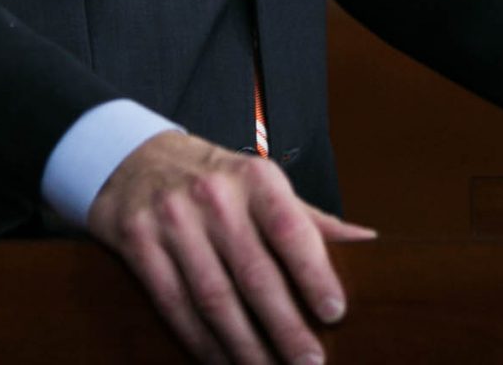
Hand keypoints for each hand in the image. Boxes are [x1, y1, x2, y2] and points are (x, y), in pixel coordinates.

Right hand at [87, 130, 376, 364]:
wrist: (132, 159)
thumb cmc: (215, 180)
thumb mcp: (261, 185)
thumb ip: (309, 220)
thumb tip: (370, 244)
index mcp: (254, 178)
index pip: (290, 228)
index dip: (314, 273)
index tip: (335, 312)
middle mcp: (213, 196)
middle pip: (254, 273)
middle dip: (285, 326)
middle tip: (310, 363)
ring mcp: (172, 220)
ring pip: (213, 297)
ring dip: (245, 345)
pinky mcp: (138, 243)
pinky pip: (174, 304)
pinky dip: (202, 342)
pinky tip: (224, 364)